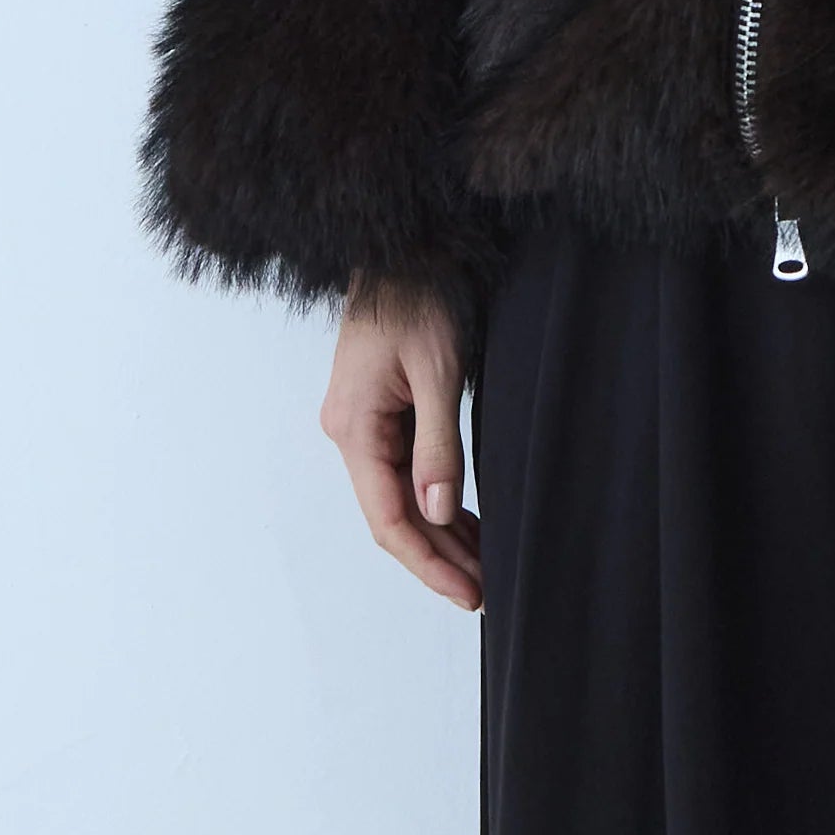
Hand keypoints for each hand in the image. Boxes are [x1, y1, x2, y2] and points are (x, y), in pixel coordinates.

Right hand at [319, 273, 481, 610]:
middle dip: (438, 555)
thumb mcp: (437, 369)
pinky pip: (402, 468)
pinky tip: (461, 518)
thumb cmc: (420, 294)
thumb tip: (437, 514)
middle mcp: (349, 431)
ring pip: (399, 495)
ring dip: (437, 531)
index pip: (389, 519)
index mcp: (355, 427)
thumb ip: (437, 445)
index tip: (469, 592)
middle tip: (485, 590)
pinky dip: (432, 497)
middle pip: (393, 514)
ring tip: (481, 565)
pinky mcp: (378, 410)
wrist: (405, 242)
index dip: (429, 563)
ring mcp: (361, 421)